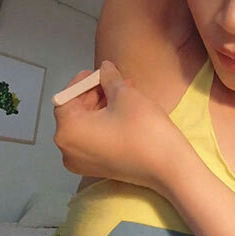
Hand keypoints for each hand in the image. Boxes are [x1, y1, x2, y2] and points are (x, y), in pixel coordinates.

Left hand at [53, 60, 186, 190]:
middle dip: (94, 94)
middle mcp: (67, 150)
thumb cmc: (143, 128)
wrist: (168, 167)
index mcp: (68, 131)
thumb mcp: (125, 95)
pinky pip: (93, 140)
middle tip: (115, 80)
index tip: (99, 72)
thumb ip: (109, 78)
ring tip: (124, 93)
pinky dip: (103, 124)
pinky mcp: (97, 168)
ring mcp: (81, 162)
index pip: (66, 99)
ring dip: (101, 107)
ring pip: (85, 126)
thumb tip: (104, 67)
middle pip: (74, 113)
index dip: (82, 82)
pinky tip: (123, 112)